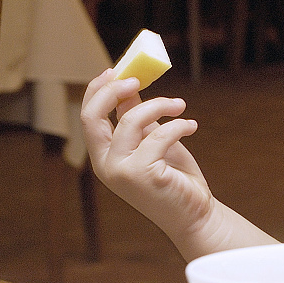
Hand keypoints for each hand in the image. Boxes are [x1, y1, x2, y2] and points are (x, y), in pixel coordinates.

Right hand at [81, 69, 211, 238]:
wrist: (195, 212)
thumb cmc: (174, 175)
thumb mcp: (152, 140)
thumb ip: (136, 117)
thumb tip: (130, 85)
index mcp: (104, 156)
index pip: (87, 117)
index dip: (98, 90)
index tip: (116, 69)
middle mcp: (105, 165)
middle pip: (92, 116)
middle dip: (113, 90)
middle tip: (139, 78)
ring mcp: (121, 172)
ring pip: (131, 120)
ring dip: (160, 104)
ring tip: (181, 106)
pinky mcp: (143, 175)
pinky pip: (159, 135)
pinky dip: (178, 124)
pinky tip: (191, 126)